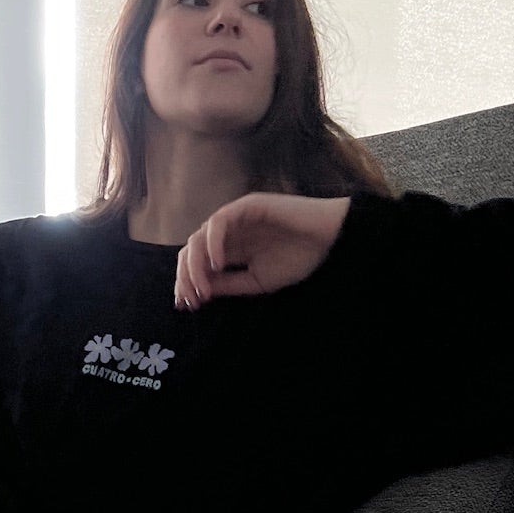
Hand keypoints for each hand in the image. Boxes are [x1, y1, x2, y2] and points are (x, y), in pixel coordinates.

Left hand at [174, 192, 352, 309]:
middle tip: (190, 300)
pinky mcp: (246, 206)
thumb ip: (228, 284)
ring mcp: (235, 218)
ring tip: (203, 288)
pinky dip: (212, 244)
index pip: (196, 263)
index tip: (186, 305)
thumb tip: (199, 292)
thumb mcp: (256, 280)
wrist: (328, 240)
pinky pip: (218, 223)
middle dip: (185, 277)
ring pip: (199, 237)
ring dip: (195, 265)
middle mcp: (228, 233)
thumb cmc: (298, 259)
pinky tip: (217, 264)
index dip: (186, 283)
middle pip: (190, 250)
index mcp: (230, 249)